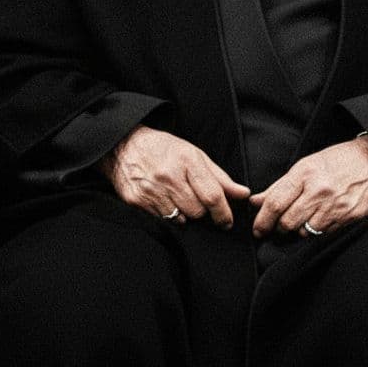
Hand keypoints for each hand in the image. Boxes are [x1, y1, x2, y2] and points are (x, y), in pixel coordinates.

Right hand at [99, 124, 249, 228]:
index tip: (227, 221)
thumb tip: (243, 194)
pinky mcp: (137, 201)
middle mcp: (169, 176)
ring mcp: (152, 190)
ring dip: (185, 214)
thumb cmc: (164, 149)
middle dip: (202, 211)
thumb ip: (220, 177)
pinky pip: (162, 220)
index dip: (224, 213)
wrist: (125, 145)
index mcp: (187, 161)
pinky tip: (163, 200)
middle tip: (196, 200)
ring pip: (181, 219)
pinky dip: (168, 215)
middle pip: (198, 211)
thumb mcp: (194, 155)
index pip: (212, 196)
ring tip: (178, 197)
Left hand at [249, 134, 367, 237]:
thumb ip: (280, 185)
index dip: (262, 220)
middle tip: (277, 227)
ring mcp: (335, 206)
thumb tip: (256, 201)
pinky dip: (316, 231)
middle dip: (278, 228)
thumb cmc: (338, 160)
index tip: (257, 228)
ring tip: (300, 221)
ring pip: (305, 231)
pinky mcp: (349, 218)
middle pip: (287, 221)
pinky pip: (324, 234)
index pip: (276, 203)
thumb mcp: (306, 165)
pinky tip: (318, 221)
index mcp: (305, 173)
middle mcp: (319, 191)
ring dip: (298, 230)